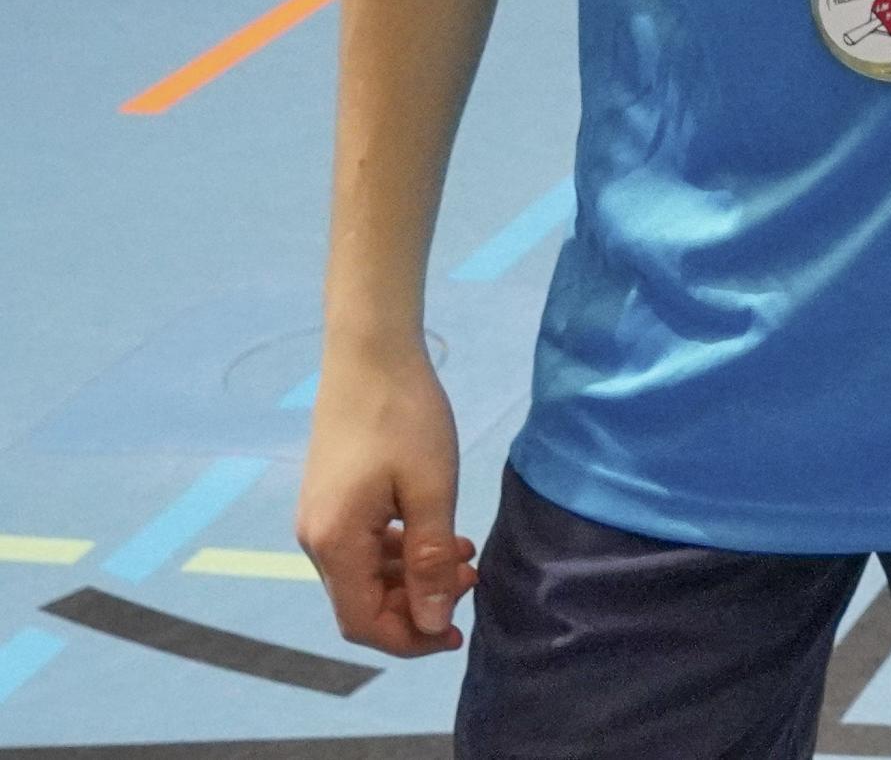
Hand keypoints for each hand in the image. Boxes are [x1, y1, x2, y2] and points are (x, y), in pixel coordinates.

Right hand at [292, 340, 477, 654]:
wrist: (370, 354)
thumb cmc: (404, 416)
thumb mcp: (432, 490)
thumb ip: (430, 560)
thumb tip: (433, 621)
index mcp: (335, 543)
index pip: (363, 622)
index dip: (409, 638)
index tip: (457, 633)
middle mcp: (316, 540)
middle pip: (363, 602)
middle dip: (418, 604)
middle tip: (472, 582)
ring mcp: (320, 519)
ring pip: (366, 575)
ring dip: (414, 576)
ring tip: (466, 557)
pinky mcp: (332, 500)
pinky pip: (364, 546)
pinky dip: (401, 551)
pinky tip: (442, 535)